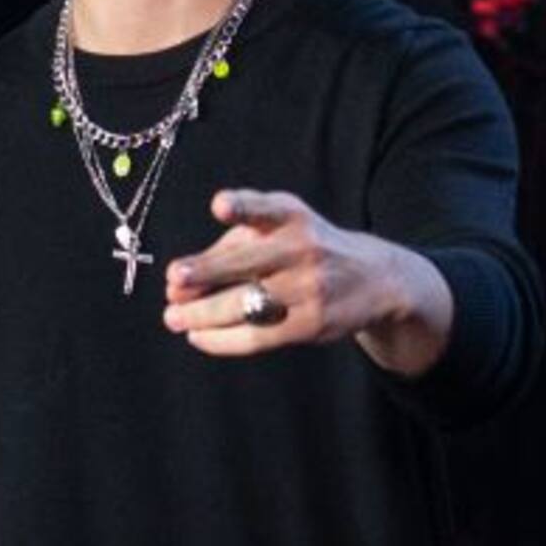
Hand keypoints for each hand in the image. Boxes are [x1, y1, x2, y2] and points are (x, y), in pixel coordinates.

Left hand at [163, 189, 452, 374]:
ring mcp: (308, 289)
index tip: (221, 206)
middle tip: (174, 279)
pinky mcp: (309, 324)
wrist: (373, 279)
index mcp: (291, 216)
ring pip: (246, 305)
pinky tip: (197, 336)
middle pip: (248, 262)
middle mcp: (302, 249)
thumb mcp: (281, 225)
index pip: (267, 208)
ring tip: (172, 317)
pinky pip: (257, 336)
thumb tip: (180, 280)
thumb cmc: (305, 245)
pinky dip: (222, 339)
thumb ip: (232, 240)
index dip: (243, 207)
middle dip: (207, 270)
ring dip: (203, 314)